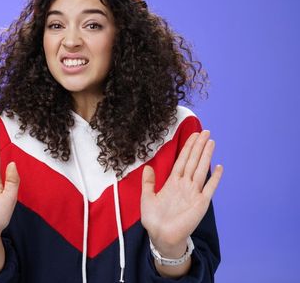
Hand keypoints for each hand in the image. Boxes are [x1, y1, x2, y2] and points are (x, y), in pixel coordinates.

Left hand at [140, 130, 223, 256]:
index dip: (187, 148)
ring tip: (211, 142)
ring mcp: (194, 193)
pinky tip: (219, 166)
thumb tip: (148, 167)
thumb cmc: (154, 219)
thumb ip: (148, 182)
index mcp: (172, 183)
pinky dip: (215, 178)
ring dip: (206, 156)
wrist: (161, 236)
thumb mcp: (147, 198)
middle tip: (206, 131)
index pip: (182, 160)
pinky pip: (209, 188)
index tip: (193, 135)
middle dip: (198, 146)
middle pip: (193, 161)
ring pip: (201, 170)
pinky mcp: (201, 203)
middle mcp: (185, 185)